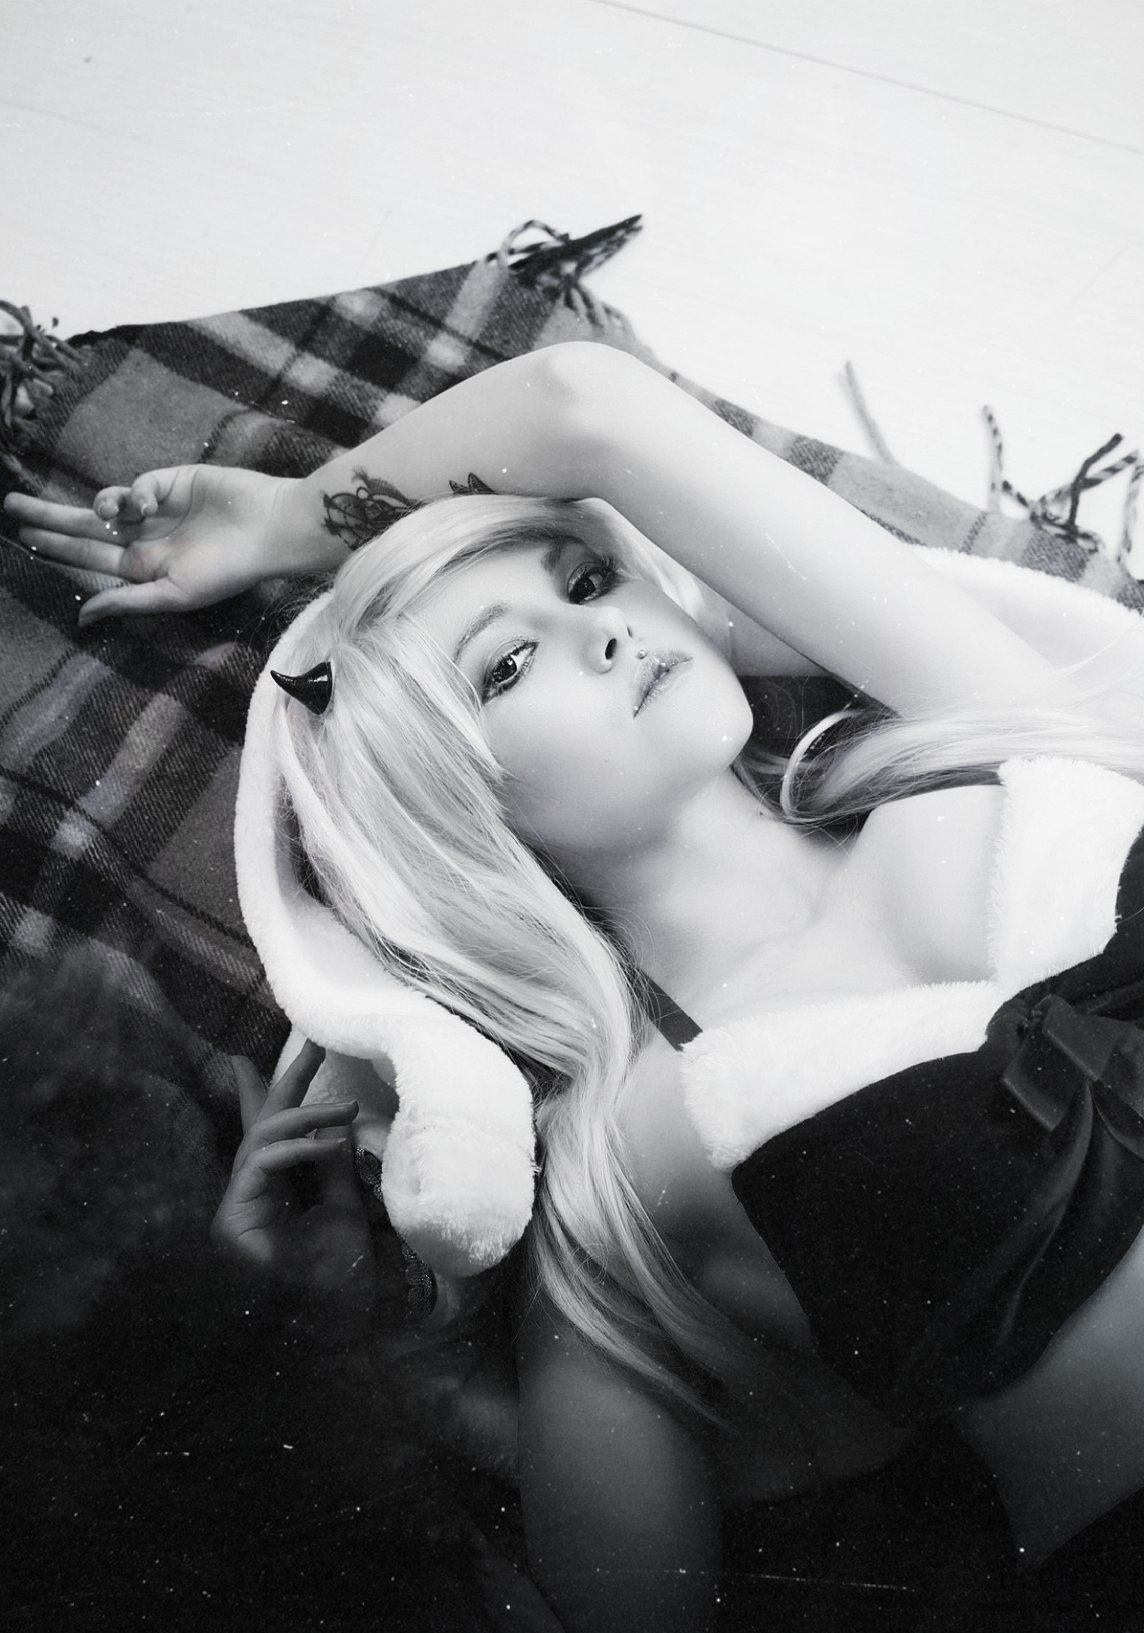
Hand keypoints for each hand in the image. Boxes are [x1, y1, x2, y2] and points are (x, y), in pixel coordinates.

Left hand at [3, 464, 298, 624]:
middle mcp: (146, 541)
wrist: (270, 528)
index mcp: (144, 571)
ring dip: (91, 506)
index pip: (89, 560)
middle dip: (48, 519)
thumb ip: (126, 603)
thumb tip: (81, 618)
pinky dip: (130, 492)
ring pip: (106, 505)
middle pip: (86, 530)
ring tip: (96, 513)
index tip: (22, 539)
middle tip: (10, 508)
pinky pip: (137, 485)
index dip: (55, 549)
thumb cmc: (229, 571)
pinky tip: (139, 504)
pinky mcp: (171, 482)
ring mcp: (157, 511)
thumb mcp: (174, 596)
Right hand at [212, 1042, 375, 1335]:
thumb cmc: (341, 1283)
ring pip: (262, 1137)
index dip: (291, 1089)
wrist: (336, 1333)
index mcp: (281, 1191)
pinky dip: (297, 1149)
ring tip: (345, 1108)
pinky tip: (330, 1144)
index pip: (280, 1130)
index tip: (312, 1049)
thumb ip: (333, 1170)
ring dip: (305, 1115)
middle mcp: (254, 1194)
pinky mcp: (233, 1218)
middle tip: (312, 1042)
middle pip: (262, 1123)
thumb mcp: (346, 1212)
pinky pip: (261, 1164)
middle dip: (286, 1080)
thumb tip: (335, 1124)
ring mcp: (239, 1206)